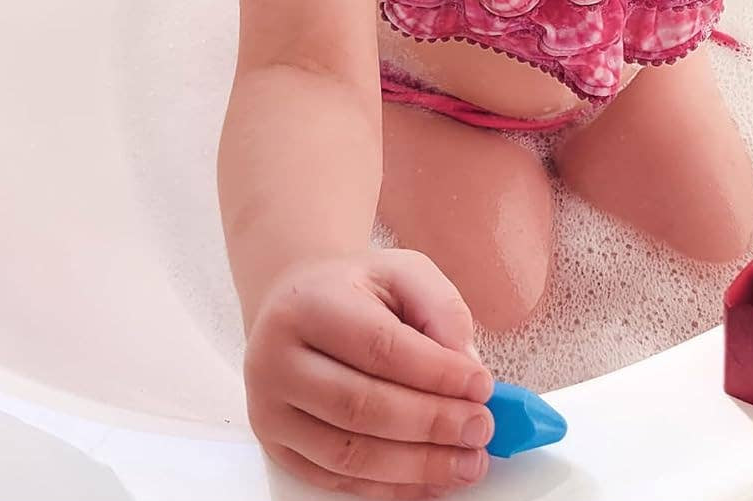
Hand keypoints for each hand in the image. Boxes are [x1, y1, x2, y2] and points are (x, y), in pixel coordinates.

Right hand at [244, 248, 494, 498]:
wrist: (297, 304)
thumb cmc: (357, 290)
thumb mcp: (404, 272)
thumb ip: (441, 308)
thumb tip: (467, 365)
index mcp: (310, 305)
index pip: (379, 347)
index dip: (435, 373)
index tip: (482, 386)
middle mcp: (277, 360)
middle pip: (360, 406)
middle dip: (432, 423)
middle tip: (480, 428)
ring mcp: (270, 409)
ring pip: (347, 454)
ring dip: (416, 466)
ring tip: (467, 462)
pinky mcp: (275, 446)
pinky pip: (335, 480)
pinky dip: (389, 488)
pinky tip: (431, 480)